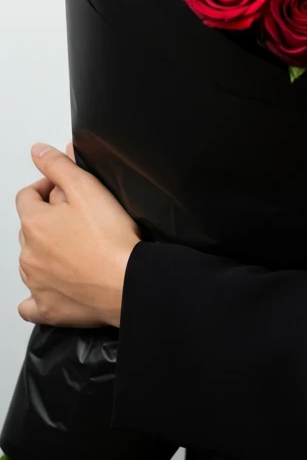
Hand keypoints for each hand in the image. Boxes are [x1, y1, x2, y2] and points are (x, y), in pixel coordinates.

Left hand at [15, 140, 140, 328]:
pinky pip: (32, 303)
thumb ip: (59, 166)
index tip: (63, 189)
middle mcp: (28, 254)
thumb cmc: (110, 239)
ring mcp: (36, 283)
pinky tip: (55, 286)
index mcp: (34, 223)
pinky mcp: (48, 308)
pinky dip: (39, 294)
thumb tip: (39, 151)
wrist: (126, 282)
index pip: (27, 196)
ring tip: (77, 247)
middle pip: (31, 227)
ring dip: (46, 252)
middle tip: (80, 216)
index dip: (45, 187)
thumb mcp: (87, 187)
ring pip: (31, 261)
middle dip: (49, 218)